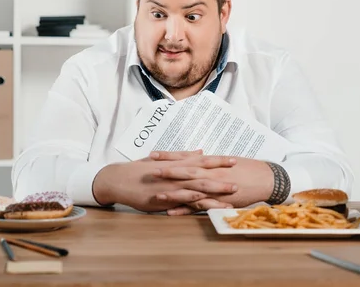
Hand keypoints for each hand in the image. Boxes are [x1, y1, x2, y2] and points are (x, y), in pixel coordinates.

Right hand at [92, 150, 236, 212]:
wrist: (120, 179)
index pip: (202, 161)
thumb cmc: (141, 169)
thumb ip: (183, 155)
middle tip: (240, 181)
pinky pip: (184, 202)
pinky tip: (209, 208)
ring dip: (216, 193)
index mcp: (178, 164)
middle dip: (222, 178)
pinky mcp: (166, 199)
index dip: (219, 161)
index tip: (235, 160)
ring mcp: (172, 186)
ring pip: (198, 190)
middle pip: (204, 175)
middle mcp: (177, 174)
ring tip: (231, 198)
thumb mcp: (163, 159)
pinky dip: (198, 204)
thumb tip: (201, 151)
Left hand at [150, 153, 273, 214]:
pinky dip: (185, 210)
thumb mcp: (226, 162)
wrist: (266, 178)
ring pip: (190, 190)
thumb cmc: (247, 168)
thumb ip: (209, 161)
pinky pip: (199, 206)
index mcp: (210, 163)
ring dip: (173, 192)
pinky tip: (172, 212)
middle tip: (149, 170)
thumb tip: (197, 155)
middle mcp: (210, 174)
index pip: (186, 157)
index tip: (153, 154)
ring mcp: (214, 188)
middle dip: (167, 171)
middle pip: (185, 172)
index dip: (169, 156)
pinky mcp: (219, 201)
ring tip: (156, 194)